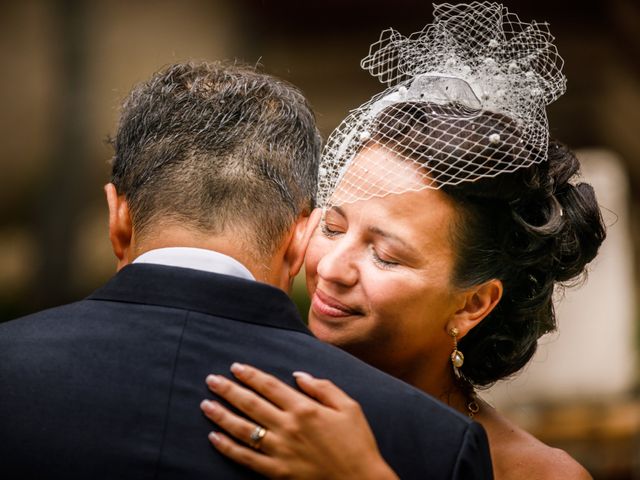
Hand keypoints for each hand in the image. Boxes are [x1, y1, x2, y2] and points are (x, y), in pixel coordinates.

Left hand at [200, 363, 398, 479]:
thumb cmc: (358, 444)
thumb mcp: (349, 407)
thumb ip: (324, 388)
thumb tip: (298, 375)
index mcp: (305, 408)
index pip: (270, 386)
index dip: (251, 375)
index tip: (236, 367)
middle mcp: (288, 427)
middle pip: (251, 403)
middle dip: (228, 389)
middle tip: (211, 379)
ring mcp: (280, 450)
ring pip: (243, 428)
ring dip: (221, 415)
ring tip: (206, 404)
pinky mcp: (276, 472)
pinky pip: (245, 458)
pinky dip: (227, 447)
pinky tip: (213, 437)